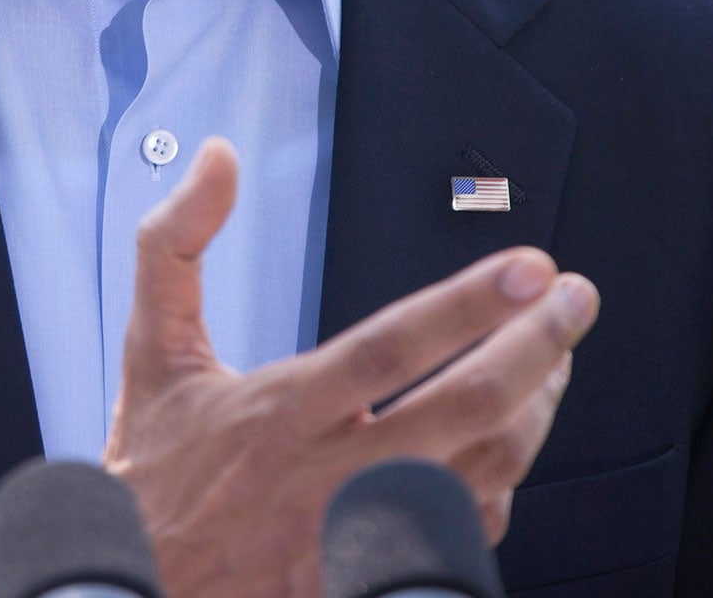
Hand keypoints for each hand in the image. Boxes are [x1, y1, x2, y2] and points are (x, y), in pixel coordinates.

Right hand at [102, 139, 597, 597]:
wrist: (138, 585)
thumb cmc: (155, 467)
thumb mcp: (152, 347)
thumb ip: (177, 243)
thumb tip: (214, 158)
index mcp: (277, 412)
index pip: (390, 348)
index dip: (469, 305)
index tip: (529, 267)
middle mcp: (326, 476)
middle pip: (461, 412)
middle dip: (535, 348)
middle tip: (574, 301)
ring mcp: (356, 535)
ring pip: (481, 474)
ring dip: (533, 412)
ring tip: (553, 360)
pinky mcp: (368, 575)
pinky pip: (462, 533)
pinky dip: (499, 485)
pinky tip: (508, 445)